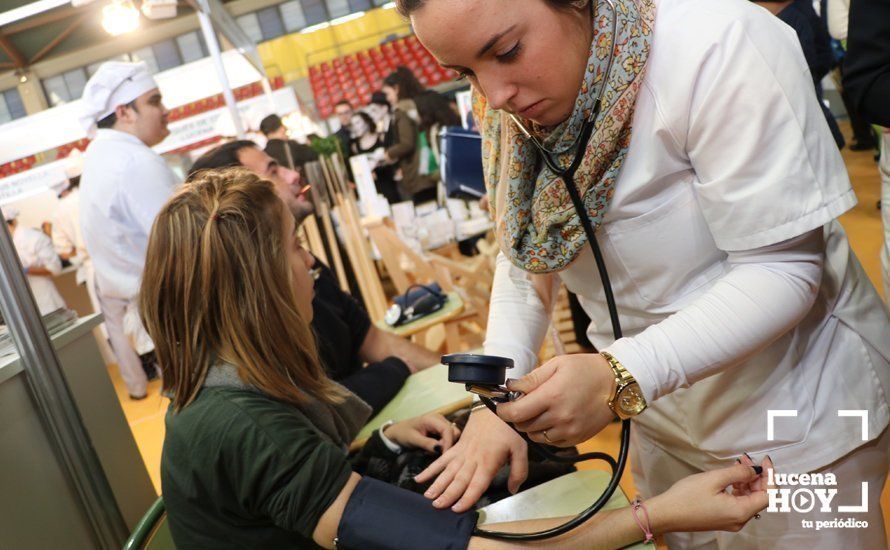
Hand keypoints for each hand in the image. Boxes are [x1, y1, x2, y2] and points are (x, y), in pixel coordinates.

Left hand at [383, 413, 459, 453]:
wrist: (398, 432)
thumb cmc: (403, 434)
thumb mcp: (413, 439)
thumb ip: (427, 443)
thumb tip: (440, 449)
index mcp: (432, 418)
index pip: (447, 430)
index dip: (448, 443)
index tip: (445, 456)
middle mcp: (440, 419)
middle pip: (454, 432)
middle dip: (448, 444)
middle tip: (438, 454)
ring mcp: (441, 424)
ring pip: (453, 436)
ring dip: (447, 445)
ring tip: (436, 452)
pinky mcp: (441, 430)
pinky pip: (449, 438)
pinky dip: (445, 445)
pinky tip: (437, 450)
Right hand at [414, 408, 526, 511]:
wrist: (496, 405)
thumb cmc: (509, 428)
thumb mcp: (521, 449)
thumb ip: (519, 471)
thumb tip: (512, 490)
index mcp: (488, 461)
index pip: (476, 484)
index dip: (467, 497)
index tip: (457, 509)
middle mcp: (473, 458)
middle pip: (458, 480)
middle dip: (447, 494)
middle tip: (436, 506)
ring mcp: (462, 452)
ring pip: (448, 471)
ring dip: (437, 484)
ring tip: (428, 496)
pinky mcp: (457, 446)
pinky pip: (442, 458)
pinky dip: (431, 469)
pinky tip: (420, 478)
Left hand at [497, 353, 615, 446]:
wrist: (616, 384)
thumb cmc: (585, 370)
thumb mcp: (556, 365)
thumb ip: (531, 379)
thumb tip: (509, 387)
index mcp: (552, 396)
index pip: (516, 413)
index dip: (504, 411)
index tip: (502, 406)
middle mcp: (559, 417)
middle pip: (523, 426)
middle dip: (518, 416)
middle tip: (524, 404)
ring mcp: (569, 430)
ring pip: (536, 436)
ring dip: (532, 425)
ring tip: (541, 410)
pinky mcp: (577, 438)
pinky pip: (551, 442)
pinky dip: (547, 433)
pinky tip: (554, 418)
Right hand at [649, 458, 772, 533]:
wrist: (667, 514)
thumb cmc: (687, 497)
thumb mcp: (714, 479)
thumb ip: (738, 474)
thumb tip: (755, 470)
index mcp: (741, 512)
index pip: (768, 495)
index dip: (770, 476)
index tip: (765, 461)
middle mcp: (740, 520)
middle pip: (760, 498)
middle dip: (758, 477)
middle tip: (748, 459)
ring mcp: (731, 520)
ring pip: (749, 500)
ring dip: (748, 482)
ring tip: (739, 464)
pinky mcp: (723, 519)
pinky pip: (738, 503)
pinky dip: (739, 489)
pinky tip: (732, 477)